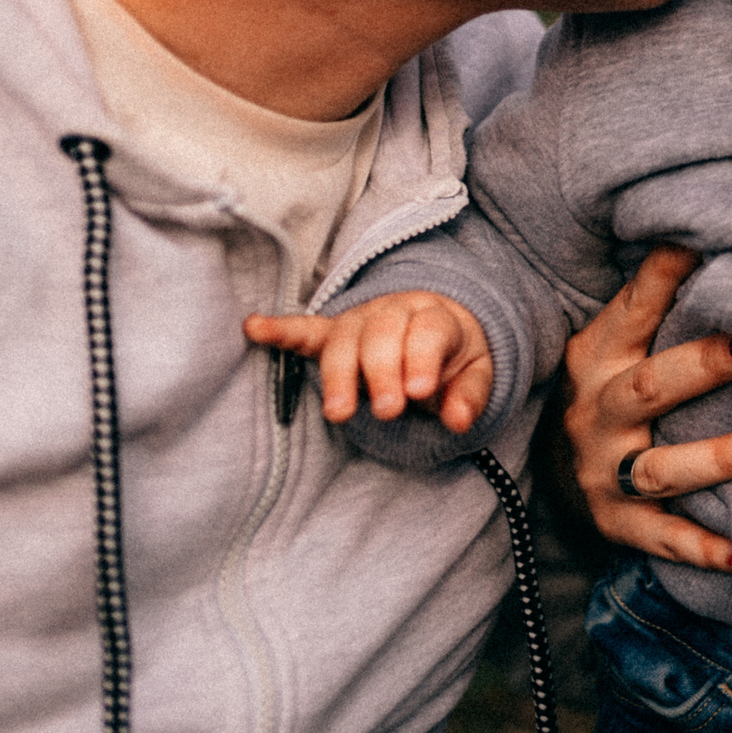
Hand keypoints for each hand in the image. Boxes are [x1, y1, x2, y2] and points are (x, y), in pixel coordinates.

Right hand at [244, 292, 492, 430]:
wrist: (438, 324)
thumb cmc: (454, 355)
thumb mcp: (477, 372)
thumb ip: (470, 395)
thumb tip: (458, 420)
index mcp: (435, 317)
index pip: (427, 332)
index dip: (421, 359)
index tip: (419, 390)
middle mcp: (394, 311)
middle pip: (382, 335)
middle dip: (382, 372)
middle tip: (388, 410)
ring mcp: (360, 320)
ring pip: (344, 341)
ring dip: (339, 375)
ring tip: (340, 413)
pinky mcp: (333, 333)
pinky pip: (304, 330)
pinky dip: (279, 330)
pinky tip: (254, 328)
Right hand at [562, 244, 731, 573]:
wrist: (548, 475)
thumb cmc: (606, 390)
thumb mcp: (613, 341)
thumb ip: (653, 296)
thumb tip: (704, 229)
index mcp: (598, 358)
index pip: (632, 311)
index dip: (663, 279)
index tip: (701, 245)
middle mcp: (595, 414)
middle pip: (651, 387)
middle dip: (703, 367)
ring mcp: (603, 472)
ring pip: (663, 467)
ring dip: (721, 457)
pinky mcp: (615, 523)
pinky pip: (662, 538)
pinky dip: (703, 548)